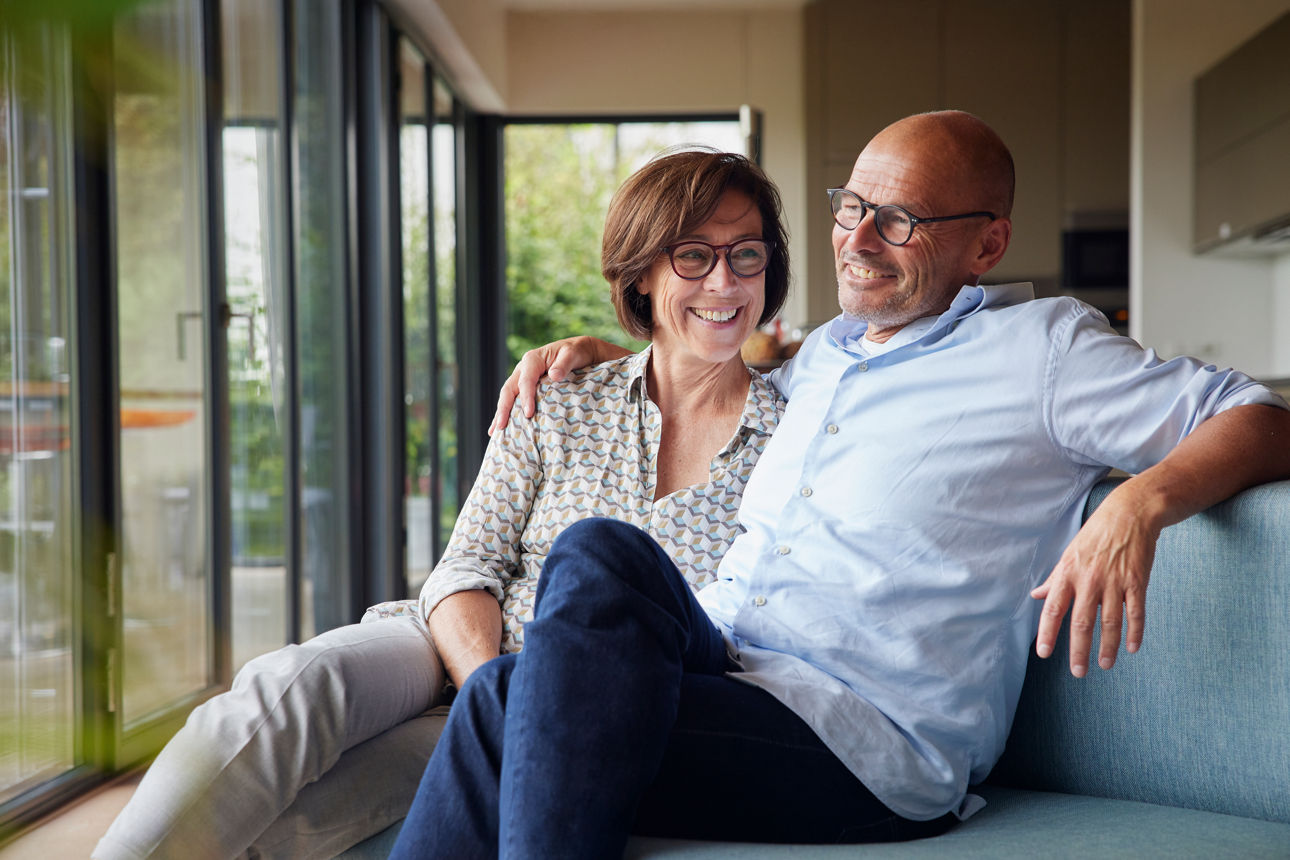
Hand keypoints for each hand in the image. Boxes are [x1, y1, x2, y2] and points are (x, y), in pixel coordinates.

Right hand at [489, 336, 629, 434]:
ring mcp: (522, 378)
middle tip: (502, 427)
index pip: (525, 380)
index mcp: (532, 360)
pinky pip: (513, 400)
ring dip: (500, 413)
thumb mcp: (572, 354)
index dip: (526, 397)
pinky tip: (500, 428)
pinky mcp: (525, 387)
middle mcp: (523, 369)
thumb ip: (564, 364)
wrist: (578, 351)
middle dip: (504, 408)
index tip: (529, 413)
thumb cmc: (576, 352)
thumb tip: (554, 376)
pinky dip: (506, 413)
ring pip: (507, 396)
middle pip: (509, 389)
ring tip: (495, 432)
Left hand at [1030, 494, 1158, 676]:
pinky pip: (1135, 612)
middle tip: (1078, 672)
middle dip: (1079, 651)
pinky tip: (1131, 648)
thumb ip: (1054, 579)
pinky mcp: (1137, 581)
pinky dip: (1134, 633)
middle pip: (1081, 623)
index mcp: (1068, 574)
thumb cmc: (1094, 536)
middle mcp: (1089, 580)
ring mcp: (1114, 581)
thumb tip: (1035, 596)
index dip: (1047, 632)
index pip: (1052, 609)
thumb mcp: (1068, 555)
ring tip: (1104, 665)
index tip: (1043, 653)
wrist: (1129, 514)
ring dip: (1107, 647)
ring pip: (1109, 623)